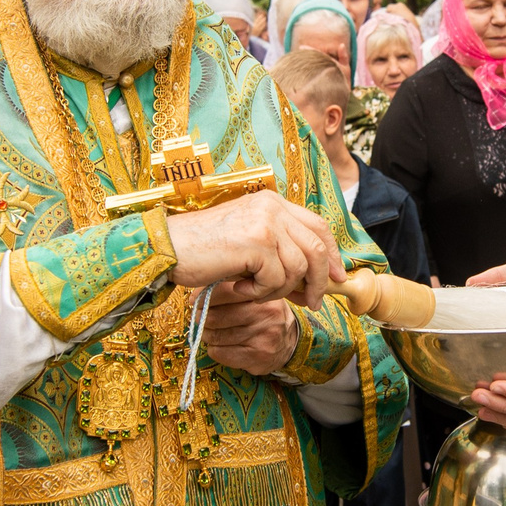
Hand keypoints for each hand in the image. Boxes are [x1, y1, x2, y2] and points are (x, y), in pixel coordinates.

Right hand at [166, 192, 343, 308]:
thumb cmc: (203, 250)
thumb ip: (279, 250)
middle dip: (318, 282)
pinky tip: (239, 288)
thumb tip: (314, 280)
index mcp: (272, 202)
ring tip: (252, 291)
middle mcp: (272, 207)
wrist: (168, 249)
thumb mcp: (247, 243)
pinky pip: (276, 279)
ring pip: (297, 268)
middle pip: (316, 248)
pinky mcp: (257, 242)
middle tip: (311, 304)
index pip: (317, 226)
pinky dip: (259, 293)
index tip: (337, 278)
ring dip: (278, 290)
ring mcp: (265, 222)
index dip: (331, 255)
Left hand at [202, 298, 298, 375]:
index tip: (194, 300)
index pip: (224, 292)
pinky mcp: (257, 358)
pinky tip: (219, 345)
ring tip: (209, 331)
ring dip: (207, 335)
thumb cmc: (265, 315)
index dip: (204, 296)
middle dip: (202, 318)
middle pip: (216, 317)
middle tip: (199, 317)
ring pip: (216, 336)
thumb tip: (197, 292)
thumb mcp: (255, 296)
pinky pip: (221, 353)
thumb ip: (230, 289)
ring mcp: (262, 338)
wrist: (290, 343)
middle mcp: (265, 316)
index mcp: (262, 296)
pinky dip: (214, 350)